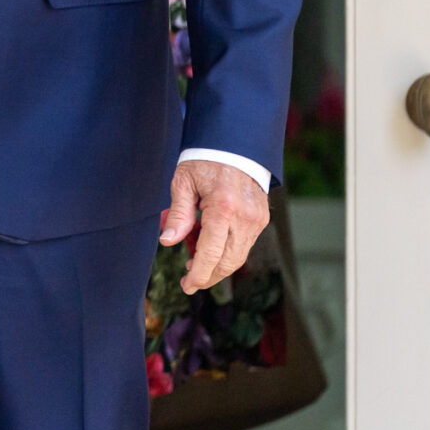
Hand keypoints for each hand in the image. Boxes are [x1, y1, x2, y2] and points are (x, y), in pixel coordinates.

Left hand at [160, 160, 269, 294]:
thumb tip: (168, 242)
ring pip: (238, 257)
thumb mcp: (183, 181)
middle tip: (189, 281)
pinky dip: (227, 252)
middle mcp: (245, 217)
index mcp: (223, 207)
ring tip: (194, 261)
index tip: (187, 285)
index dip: (198, 274)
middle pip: (228, 262)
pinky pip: (244, 244)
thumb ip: (178, 214)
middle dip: (208, 276)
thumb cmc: (205, 160)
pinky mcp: (261, 219)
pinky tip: (209, 246)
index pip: (211, 254)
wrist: (235, 144)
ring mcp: (257, 219)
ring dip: (217, 265)